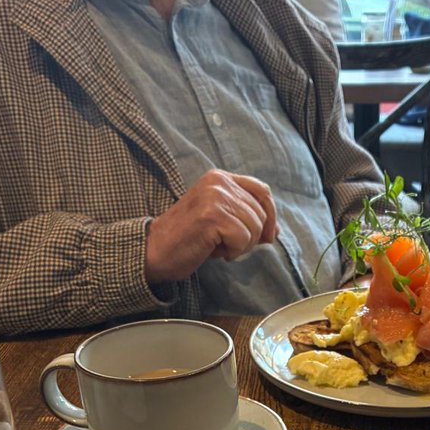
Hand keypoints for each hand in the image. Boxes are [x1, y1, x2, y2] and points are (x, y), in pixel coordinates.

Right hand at [145, 169, 277, 282]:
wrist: (154, 250)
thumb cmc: (188, 239)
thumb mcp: (221, 223)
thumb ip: (247, 220)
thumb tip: (275, 230)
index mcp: (219, 178)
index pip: (261, 190)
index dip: (270, 214)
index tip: (267, 236)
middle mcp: (218, 182)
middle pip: (261, 212)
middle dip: (252, 237)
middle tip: (227, 245)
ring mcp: (214, 197)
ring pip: (254, 227)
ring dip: (241, 246)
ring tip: (218, 246)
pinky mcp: (211, 215)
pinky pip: (243, 239)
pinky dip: (233, 251)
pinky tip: (214, 250)